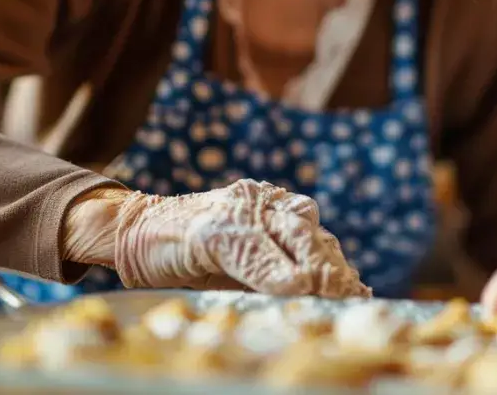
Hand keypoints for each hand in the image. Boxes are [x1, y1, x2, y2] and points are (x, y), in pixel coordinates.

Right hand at [113, 179, 371, 297]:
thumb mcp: (242, 263)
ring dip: (312, 268)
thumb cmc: (193, 254)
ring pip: (287, 233)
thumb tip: (330, 293)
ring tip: (329, 294)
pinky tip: (291, 288)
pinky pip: (249, 246)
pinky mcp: (212, 227)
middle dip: (331, 267)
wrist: (136, 233)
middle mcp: (259, 201)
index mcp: (271, 207)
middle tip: (350, 296)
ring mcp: (236, 209)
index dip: (337, 264)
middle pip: (308, 231)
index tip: (359, 292)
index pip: (315, 235)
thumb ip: (280, 269)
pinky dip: (272, 270)